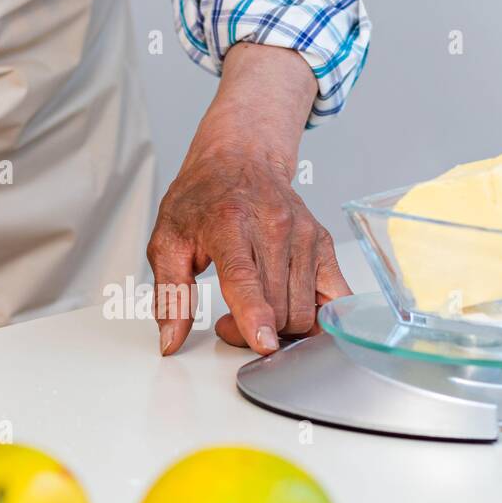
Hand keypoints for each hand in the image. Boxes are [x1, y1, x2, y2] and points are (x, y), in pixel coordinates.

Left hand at [146, 43, 350, 355]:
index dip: (254, 314)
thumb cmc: (203, 199)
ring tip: (254, 310)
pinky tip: (290, 308)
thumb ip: (170, 294)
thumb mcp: (167, 241)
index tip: (264, 342)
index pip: (245, 277)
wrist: (241, 159)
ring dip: (279, 328)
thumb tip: (170, 341)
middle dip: (251, 332)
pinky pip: (334, 299)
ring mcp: (304, 236)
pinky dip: (315, 318)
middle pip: (276, 307)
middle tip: (227, 322)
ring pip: (304, 311)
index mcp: (228, 223)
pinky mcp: (324, 244)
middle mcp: (273, 227)